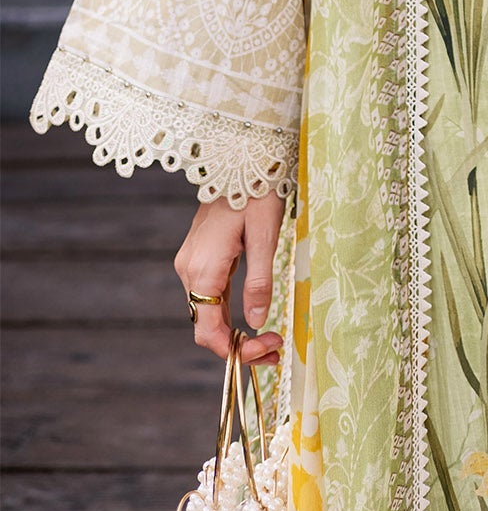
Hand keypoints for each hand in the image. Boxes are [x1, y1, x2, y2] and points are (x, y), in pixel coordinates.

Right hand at [174, 193, 286, 365]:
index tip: (267, 352)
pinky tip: (252, 314)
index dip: (236, 351)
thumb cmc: (256, 192)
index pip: (209, 330)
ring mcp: (191, 262)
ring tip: (270, 339)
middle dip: (239, 345)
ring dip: (235, 330)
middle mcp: (189, 268)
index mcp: (203, 268)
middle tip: (276, 350)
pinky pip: (210, 293)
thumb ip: (259, 281)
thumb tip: (258, 320)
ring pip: (207, 311)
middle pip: (207, 324)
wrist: (240, 158)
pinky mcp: (199, 255)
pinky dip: (229, 311)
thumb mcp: (265, 237)